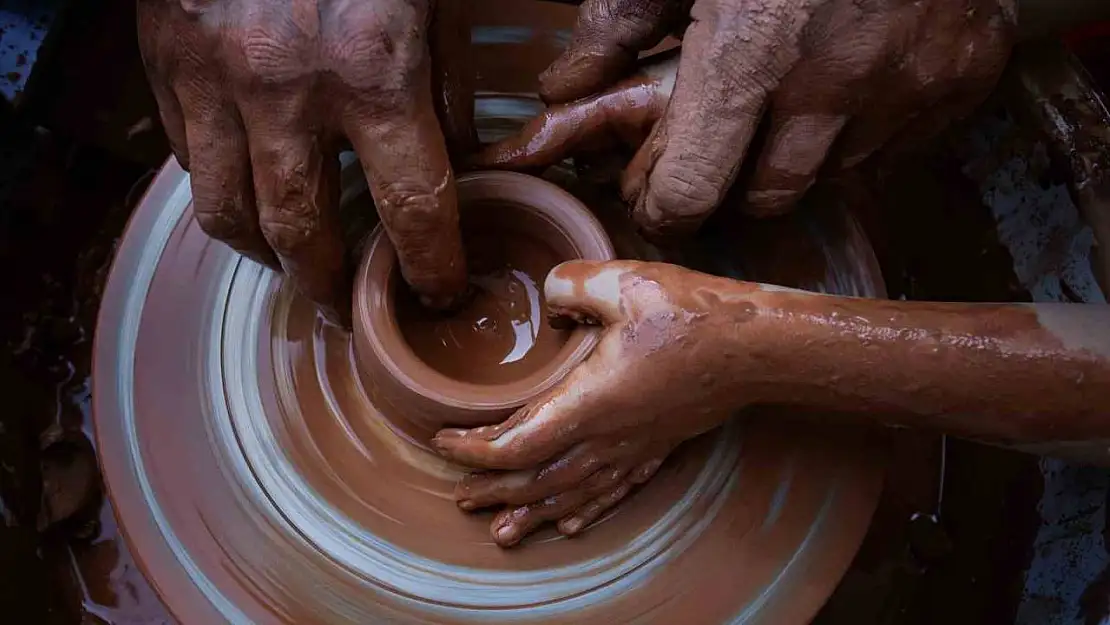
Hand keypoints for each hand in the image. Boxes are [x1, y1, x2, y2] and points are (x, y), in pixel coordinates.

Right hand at [137, 0, 473, 321]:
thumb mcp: (434, 1)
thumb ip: (445, 86)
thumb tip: (457, 161)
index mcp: (372, 72)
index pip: (411, 209)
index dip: (431, 267)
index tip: (440, 293)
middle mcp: (285, 90)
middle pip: (302, 235)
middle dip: (333, 287)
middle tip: (353, 307)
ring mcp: (214, 80)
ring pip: (227, 214)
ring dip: (266, 258)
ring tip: (295, 270)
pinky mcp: (167, 64)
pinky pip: (188, 160)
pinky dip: (221, 192)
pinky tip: (250, 198)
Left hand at [433, 260, 768, 545]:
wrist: (759, 346)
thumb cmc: (694, 314)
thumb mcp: (624, 280)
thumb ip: (570, 284)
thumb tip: (548, 298)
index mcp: (590, 403)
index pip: (515, 445)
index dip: (473, 450)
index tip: (444, 440)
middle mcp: (609, 437)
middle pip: (537, 481)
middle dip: (494, 491)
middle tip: (459, 498)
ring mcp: (635, 447)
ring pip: (573, 494)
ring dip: (533, 512)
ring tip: (502, 531)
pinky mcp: (659, 445)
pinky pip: (614, 490)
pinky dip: (586, 508)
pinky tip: (574, 522)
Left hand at [481, 0, 1015, 236]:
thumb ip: (619, 22)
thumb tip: (560, 90)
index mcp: (751, 52)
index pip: (691, 194)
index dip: (664, 204)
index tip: (656, 195)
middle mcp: (833, 87)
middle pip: (763, 200)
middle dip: (731, 181)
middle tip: (724, 134)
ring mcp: (908, 87)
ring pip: (833, 177)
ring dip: (801, 154)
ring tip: (794, 89)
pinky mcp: (965, 78)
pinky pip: (898, 146)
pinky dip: (869, 129)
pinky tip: (856, 75)